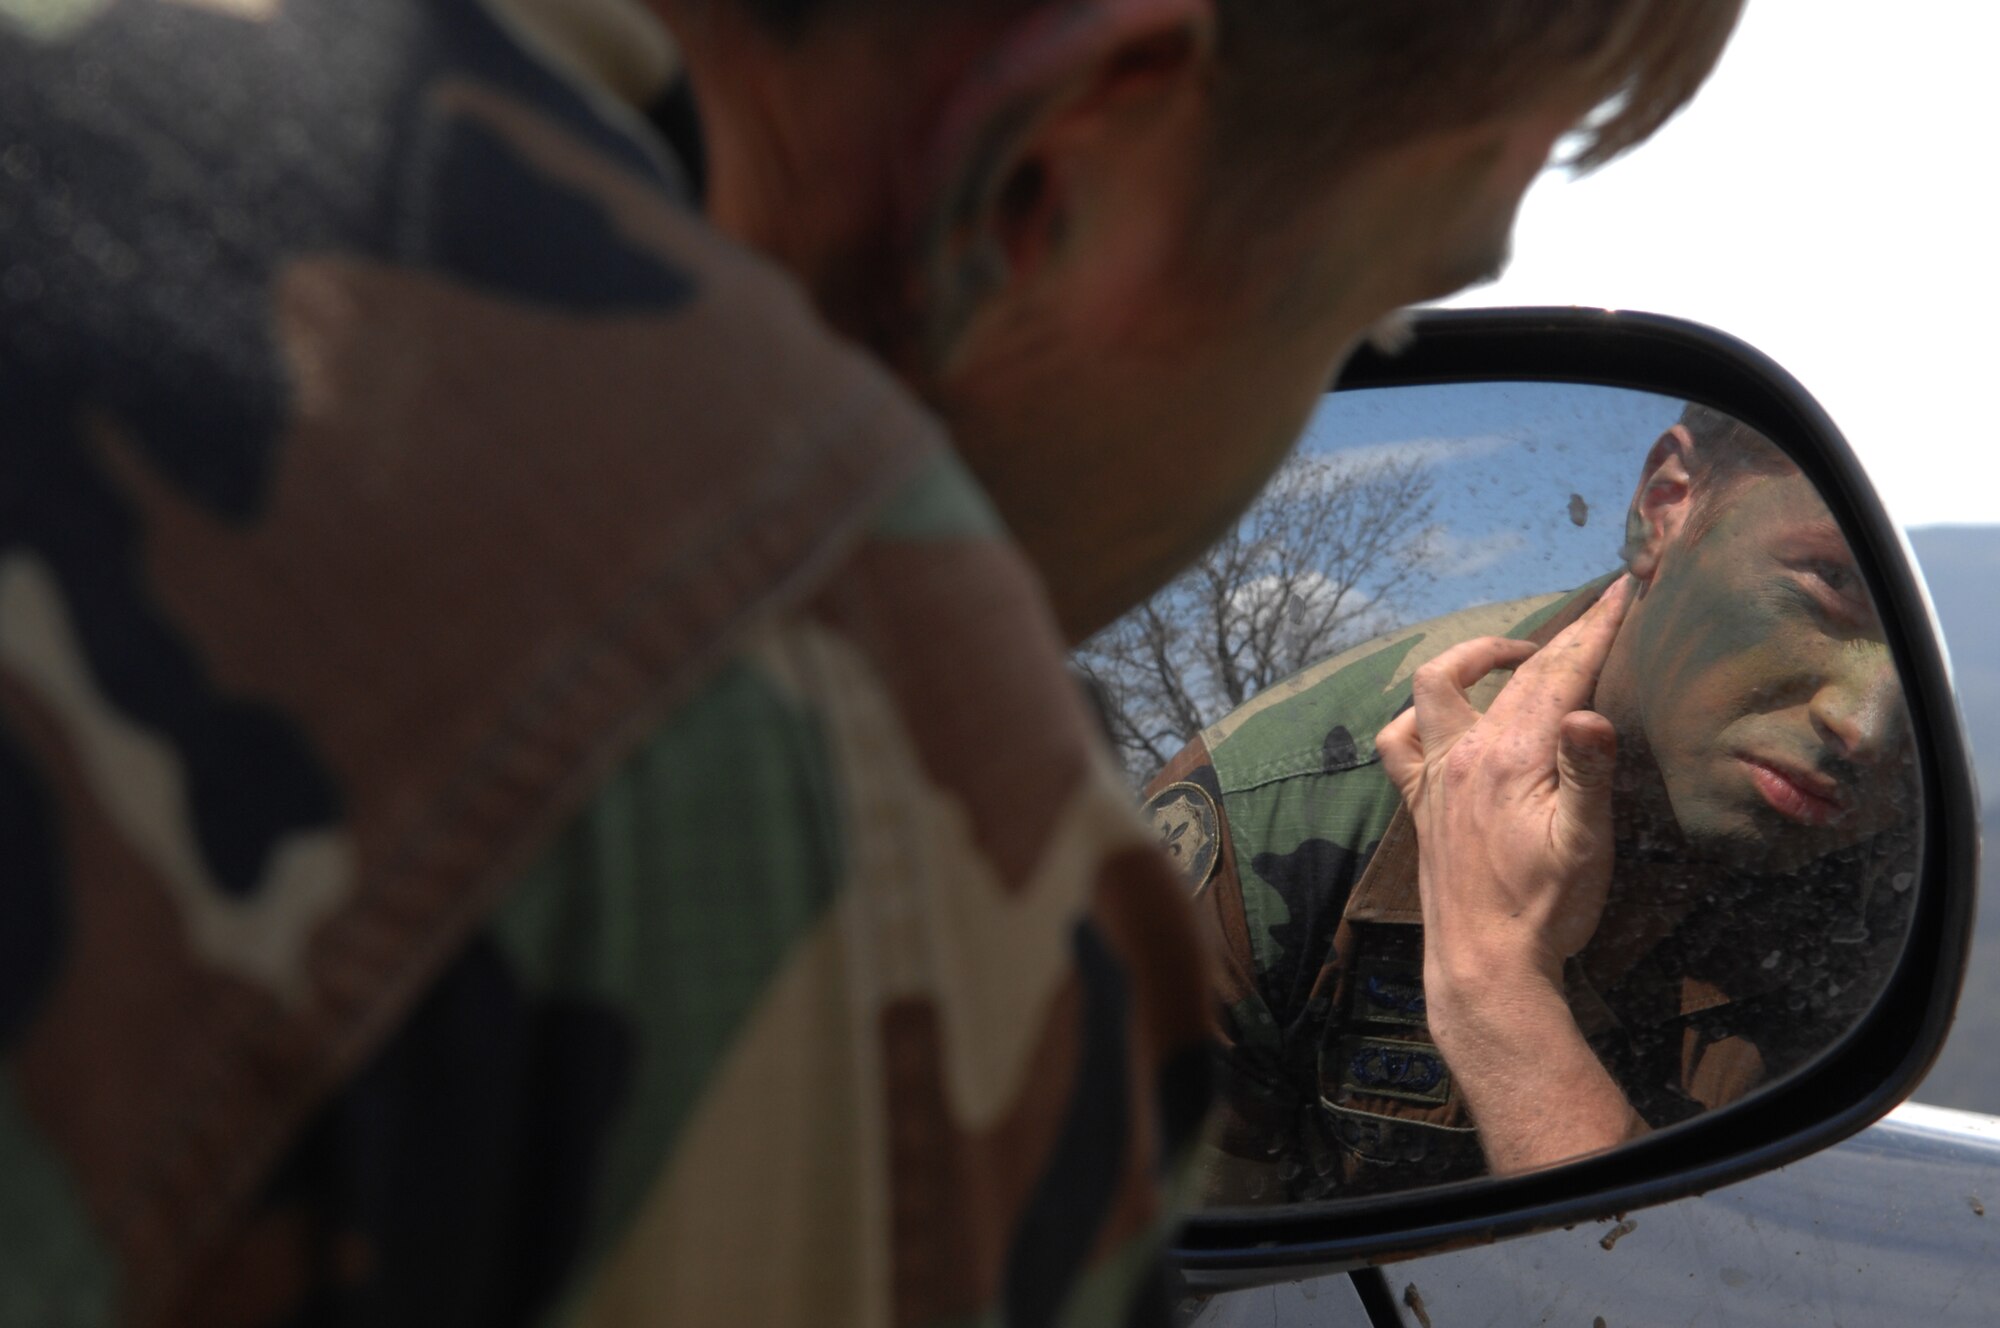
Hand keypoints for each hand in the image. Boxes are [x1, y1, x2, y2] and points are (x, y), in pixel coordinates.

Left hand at [1375, 575, 1634, 992]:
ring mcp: (1435, 777)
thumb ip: (1588, 775)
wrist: (1483, 966)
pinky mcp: (1420, 804)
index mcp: (1510, 757)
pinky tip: (1447, 720)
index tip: (1622, 591)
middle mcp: (1464, 755)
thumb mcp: (1585, 847)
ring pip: (1436, 689)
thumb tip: (1588, 713)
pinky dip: (1419, 716)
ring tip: (1518, 658)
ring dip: (1473, 660)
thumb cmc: (1543, 911)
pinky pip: (1400, 741)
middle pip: (1514, 675)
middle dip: (1560, 637)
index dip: (1594, 629)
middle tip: (1598, 612)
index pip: (1558, 674)